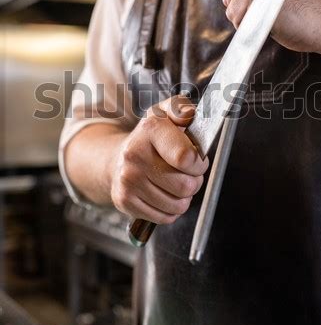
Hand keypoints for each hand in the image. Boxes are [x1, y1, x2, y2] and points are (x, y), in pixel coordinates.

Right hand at [111, 95, 208, 223]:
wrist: (116, 158)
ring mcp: (128, 180)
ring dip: (183, 198)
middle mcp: (134, 154)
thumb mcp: (166, 113)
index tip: (196, 159)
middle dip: (194, 182)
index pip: (186, 158)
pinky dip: (170, 210)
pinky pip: (165, 217)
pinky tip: (163, 194)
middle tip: (187, 173)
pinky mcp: (124, 201)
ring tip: (174, 183)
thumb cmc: (150, 138)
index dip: (199, 163)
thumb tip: (189, 114)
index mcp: (150, 130)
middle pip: (185, 186)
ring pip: (178, 205)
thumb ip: (182, 108)